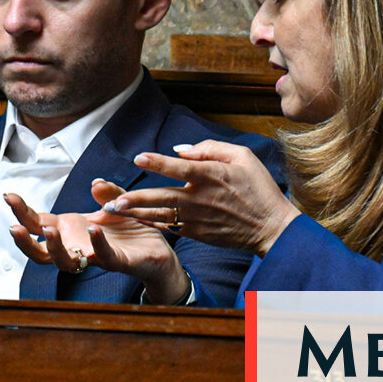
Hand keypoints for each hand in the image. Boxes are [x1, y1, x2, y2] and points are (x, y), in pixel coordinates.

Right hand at [5, 182, 190, 303]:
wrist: (157, 251)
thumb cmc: (131, 229)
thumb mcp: (117, 202)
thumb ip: (106, 193)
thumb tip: (95, 183)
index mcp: (71, 230)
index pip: (38, 223)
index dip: (22, 212)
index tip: (7, 195)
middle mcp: (77, 247)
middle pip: (41, 251)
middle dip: (24, 240)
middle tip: (14, 225)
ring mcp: (94, 257)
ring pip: (65, 262)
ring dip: (55, 247)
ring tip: (48, 230)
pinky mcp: (118, 262)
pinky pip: (104, 257)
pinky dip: (96, 244)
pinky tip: (93, 229)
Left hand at [103, 140, 299, 256]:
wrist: (271, 227)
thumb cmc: (259, 187)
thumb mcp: (243, 157)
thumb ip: (210, 148)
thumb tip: (180, 149)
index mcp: (213, 176)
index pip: (180, 168)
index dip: (158, 162)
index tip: (138, 158)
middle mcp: (202, 198)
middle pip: (162, 198)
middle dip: (135, 199)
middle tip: (111, 202)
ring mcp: (198, 218)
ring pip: (160, 215)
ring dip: (135, 213)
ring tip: (113, 211)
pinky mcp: (198, 233)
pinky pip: (169, 226)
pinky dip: (151, 222)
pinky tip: (135, 218)